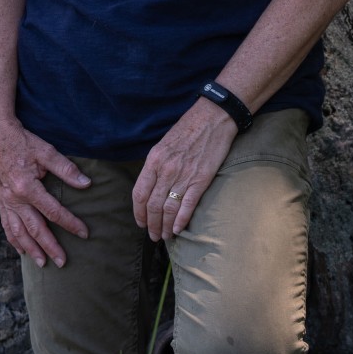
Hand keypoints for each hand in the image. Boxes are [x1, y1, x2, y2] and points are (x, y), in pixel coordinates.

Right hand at [0, 116, 90, 267]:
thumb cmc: (22, 141)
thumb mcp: (46, 151)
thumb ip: (66, 169)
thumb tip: (86, 184)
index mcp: (27, 187)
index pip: (53, 212)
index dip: (70, 224)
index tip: (84, 234)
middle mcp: (14, 199)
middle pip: (35, 229)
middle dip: (50, 247)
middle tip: (63, 262)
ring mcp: (5, 202)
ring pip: (18, 232)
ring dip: (31, 249)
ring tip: (42, 263)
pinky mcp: (0, 201)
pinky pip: (6, 225)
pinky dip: (14, 240)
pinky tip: (20, 250)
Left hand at [132, 98, 237, 241]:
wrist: (213, 117)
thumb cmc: (189, 128)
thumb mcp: (164, 144)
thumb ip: (156, 166)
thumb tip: (152, 188)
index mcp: (154, 160)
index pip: (139, 194)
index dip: (138, 212)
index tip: (141, 222)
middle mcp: (166, 169)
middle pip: (153, 205)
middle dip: (151, 224)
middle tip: (153, 235)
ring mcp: (183, 175)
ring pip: (168, 209)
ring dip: (165, 227)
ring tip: (165, 236)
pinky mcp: (201, 179)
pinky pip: (187, 205)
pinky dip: (181, 220)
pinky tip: (178, 229)